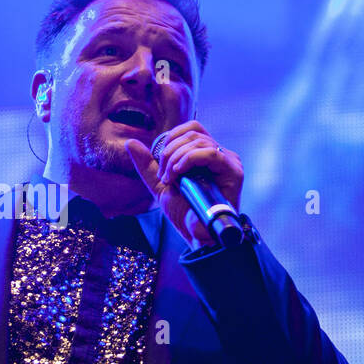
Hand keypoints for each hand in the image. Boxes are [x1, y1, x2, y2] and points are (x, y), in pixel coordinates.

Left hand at [125, 120, 243, 249]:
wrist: (196, 234)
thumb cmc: (184, 212)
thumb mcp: (160, 184)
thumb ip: (147, 165)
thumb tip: (130, 142)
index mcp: (206, 155)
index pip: (191, 129)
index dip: (172, 137)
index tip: (161, 162)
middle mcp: (220, 155)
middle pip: (193, 134)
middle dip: (170, 151)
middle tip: (163, 176)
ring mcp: (228, 162)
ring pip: (199, 142)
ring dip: (176, 159)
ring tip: (170, 179)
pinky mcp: (233, 172)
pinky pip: (211, 154)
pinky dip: (189, 159)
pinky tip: (179, 174)